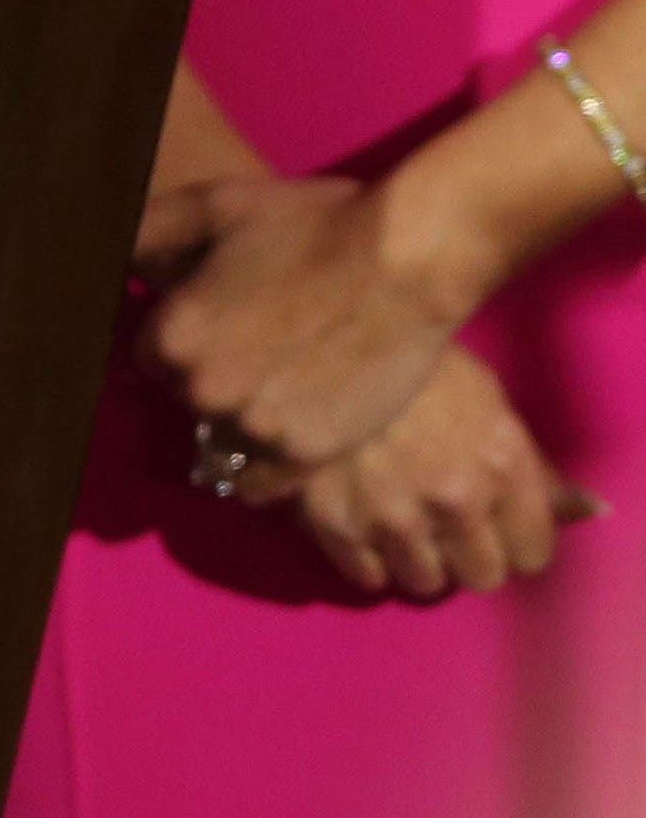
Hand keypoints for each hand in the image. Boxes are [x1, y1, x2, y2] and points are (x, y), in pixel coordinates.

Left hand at [137, 169, 482, 474]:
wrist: (402, 263)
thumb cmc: (307, 224)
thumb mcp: (213, 207)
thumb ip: (149, 229)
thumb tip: (109, 252)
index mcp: (175, 333)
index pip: (153, 357)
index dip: (186, 340)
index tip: (220, 328)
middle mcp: (205, 388)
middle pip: (190, 396)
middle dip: (215, 377)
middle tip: (259, 354)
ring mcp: (256, 427)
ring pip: (223, 440)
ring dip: (241, 422)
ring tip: (279, 392)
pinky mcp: (307, 454)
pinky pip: (259, 484)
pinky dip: (265, 467)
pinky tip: (284, 436)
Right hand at [280, 345, 596, 600]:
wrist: (325, 331)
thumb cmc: (419, 362)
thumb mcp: (489, 401)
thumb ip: (531, 466)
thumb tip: (586, 509)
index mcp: (502, 464)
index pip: (532, 554)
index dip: (512, 538)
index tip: (493, 522)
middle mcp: (454, 498)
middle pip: (480, 575)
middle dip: (466, 551)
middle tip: (443, 521)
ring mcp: (392, 513)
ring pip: (422, 580)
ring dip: (416, 556)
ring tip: (400, 519)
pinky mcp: (335, 518)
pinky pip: (365, 575)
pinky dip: (367, 556)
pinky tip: (363, 521)